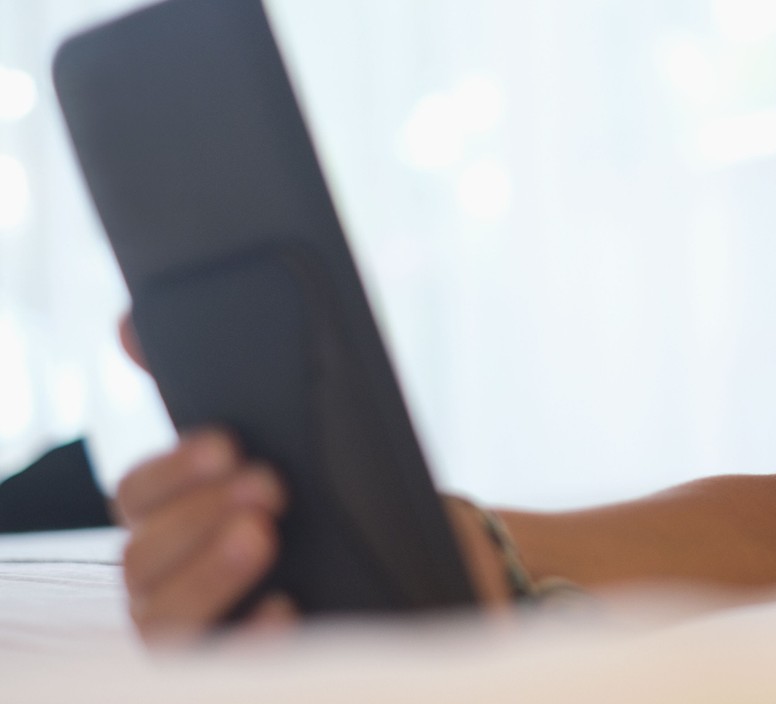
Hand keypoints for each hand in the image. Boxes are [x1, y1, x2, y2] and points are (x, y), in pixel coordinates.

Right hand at [114, 314, 512, 634]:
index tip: (228, 441)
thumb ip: (232, 386)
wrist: (428, 566)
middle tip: (270, 484)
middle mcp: (175, 581)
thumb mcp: (307, 434)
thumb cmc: (349, 497)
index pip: (135, 497)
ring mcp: (206, 634)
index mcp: (179, 518)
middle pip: (141, 558)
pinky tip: (287, 612)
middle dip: (199, 515)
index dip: (171, 470)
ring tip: (265, 537)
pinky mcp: (247, 670)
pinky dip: (248, 642)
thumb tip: (133, 321)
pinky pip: (218, 672)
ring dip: (208, 575)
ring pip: (159, 622)